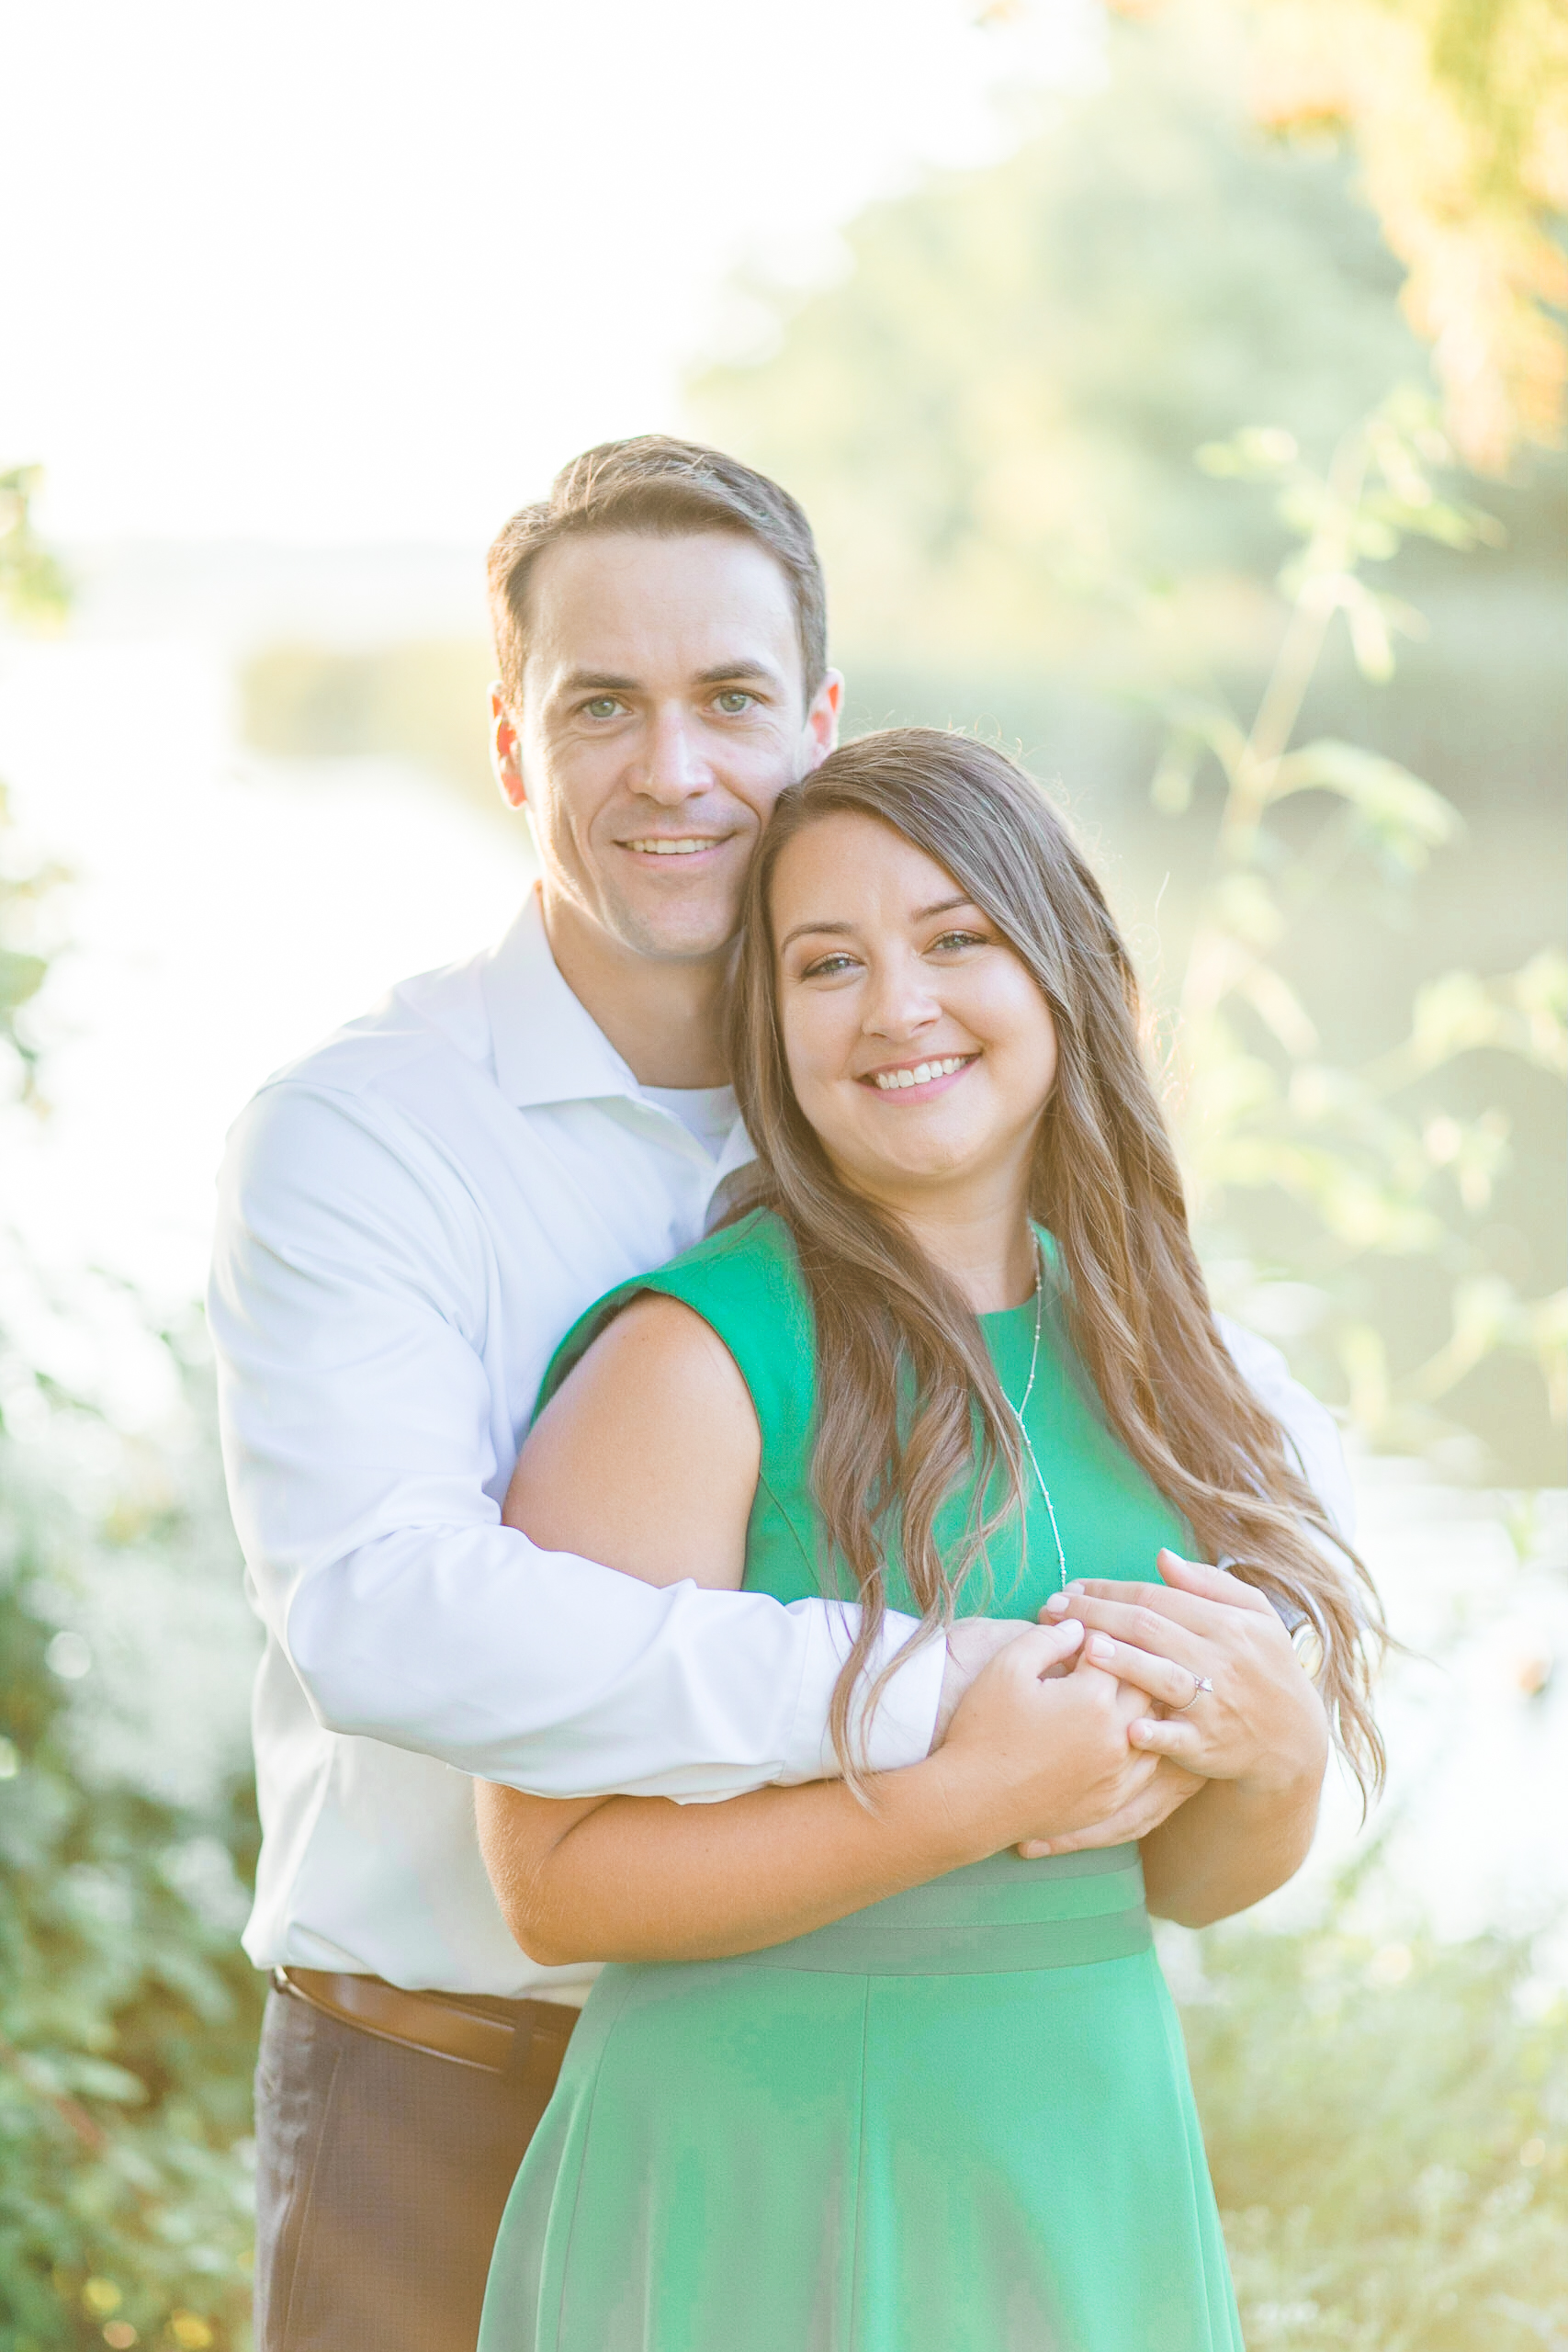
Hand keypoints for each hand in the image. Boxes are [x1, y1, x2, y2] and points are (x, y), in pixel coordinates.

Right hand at [932, 1621, 1189, 1858]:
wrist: (972, 1802)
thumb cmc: (984, 1730)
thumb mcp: (1007, 1667)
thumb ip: (1048, 1638)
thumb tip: (1079, 1627)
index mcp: (1093, 1698)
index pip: (1115, 1650)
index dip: (1096, 1636)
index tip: (1078, 1636)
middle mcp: (1116, 1736)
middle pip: (1142, 1686)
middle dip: (1123, 1667)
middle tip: (1098, 1662)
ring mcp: (1118, 1773)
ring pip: (1152, 1727)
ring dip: (1138, 1705)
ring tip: (1113, 1694)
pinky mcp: (1113, 1801)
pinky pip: (1147, 1767)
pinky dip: (1142, 1745)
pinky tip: (1122, 1735)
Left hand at [1041, 1549, 1327, 1796]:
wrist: (1292, 1738)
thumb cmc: (1264, 1666)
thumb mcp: (1255, 1616)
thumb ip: (1208, 1584)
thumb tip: (1161, 1556)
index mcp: (1228, 1624)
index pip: (1157, 1597)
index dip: (1110, 1590)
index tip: (1071, 1587)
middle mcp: (1222, 1660)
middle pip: (1149, 1629)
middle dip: (1096, 1615)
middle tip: (1051, 1610)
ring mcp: (1216, 1704)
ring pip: (1162, 1676)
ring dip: (1122, 1662)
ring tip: (1081, 1648)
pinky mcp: (1209, 1745)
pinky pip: (1178, 1736)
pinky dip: (1155, 1731)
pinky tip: (1125, 1725)